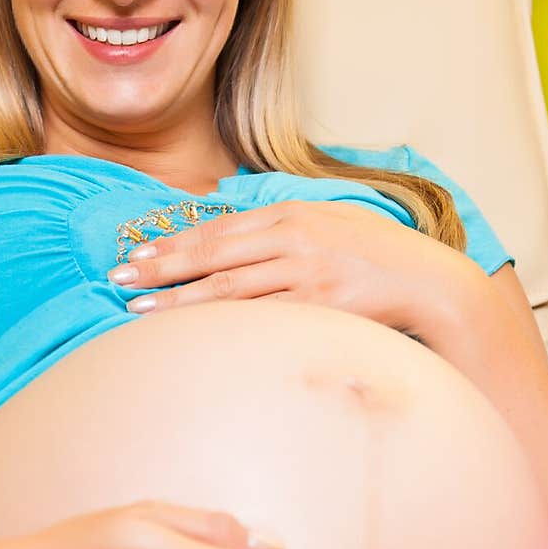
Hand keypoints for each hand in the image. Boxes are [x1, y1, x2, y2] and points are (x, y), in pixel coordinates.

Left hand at [108, 201, 478, 332]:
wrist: (429, 281)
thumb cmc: (373, 254)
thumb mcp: (326, 222)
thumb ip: (279, 228)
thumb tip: (229, 234)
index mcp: (290, 214)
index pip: (216, 229)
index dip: (171, 244)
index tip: (134, 256)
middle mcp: (293, 239)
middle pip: (213, 255)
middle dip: (160, 268)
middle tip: (118, 280)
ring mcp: (307, 273)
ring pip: (228, 289)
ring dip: (179, 300)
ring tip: (138, 311)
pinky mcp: (321, 307)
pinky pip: (261, 318)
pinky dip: (223, 326)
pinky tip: (194, 333)